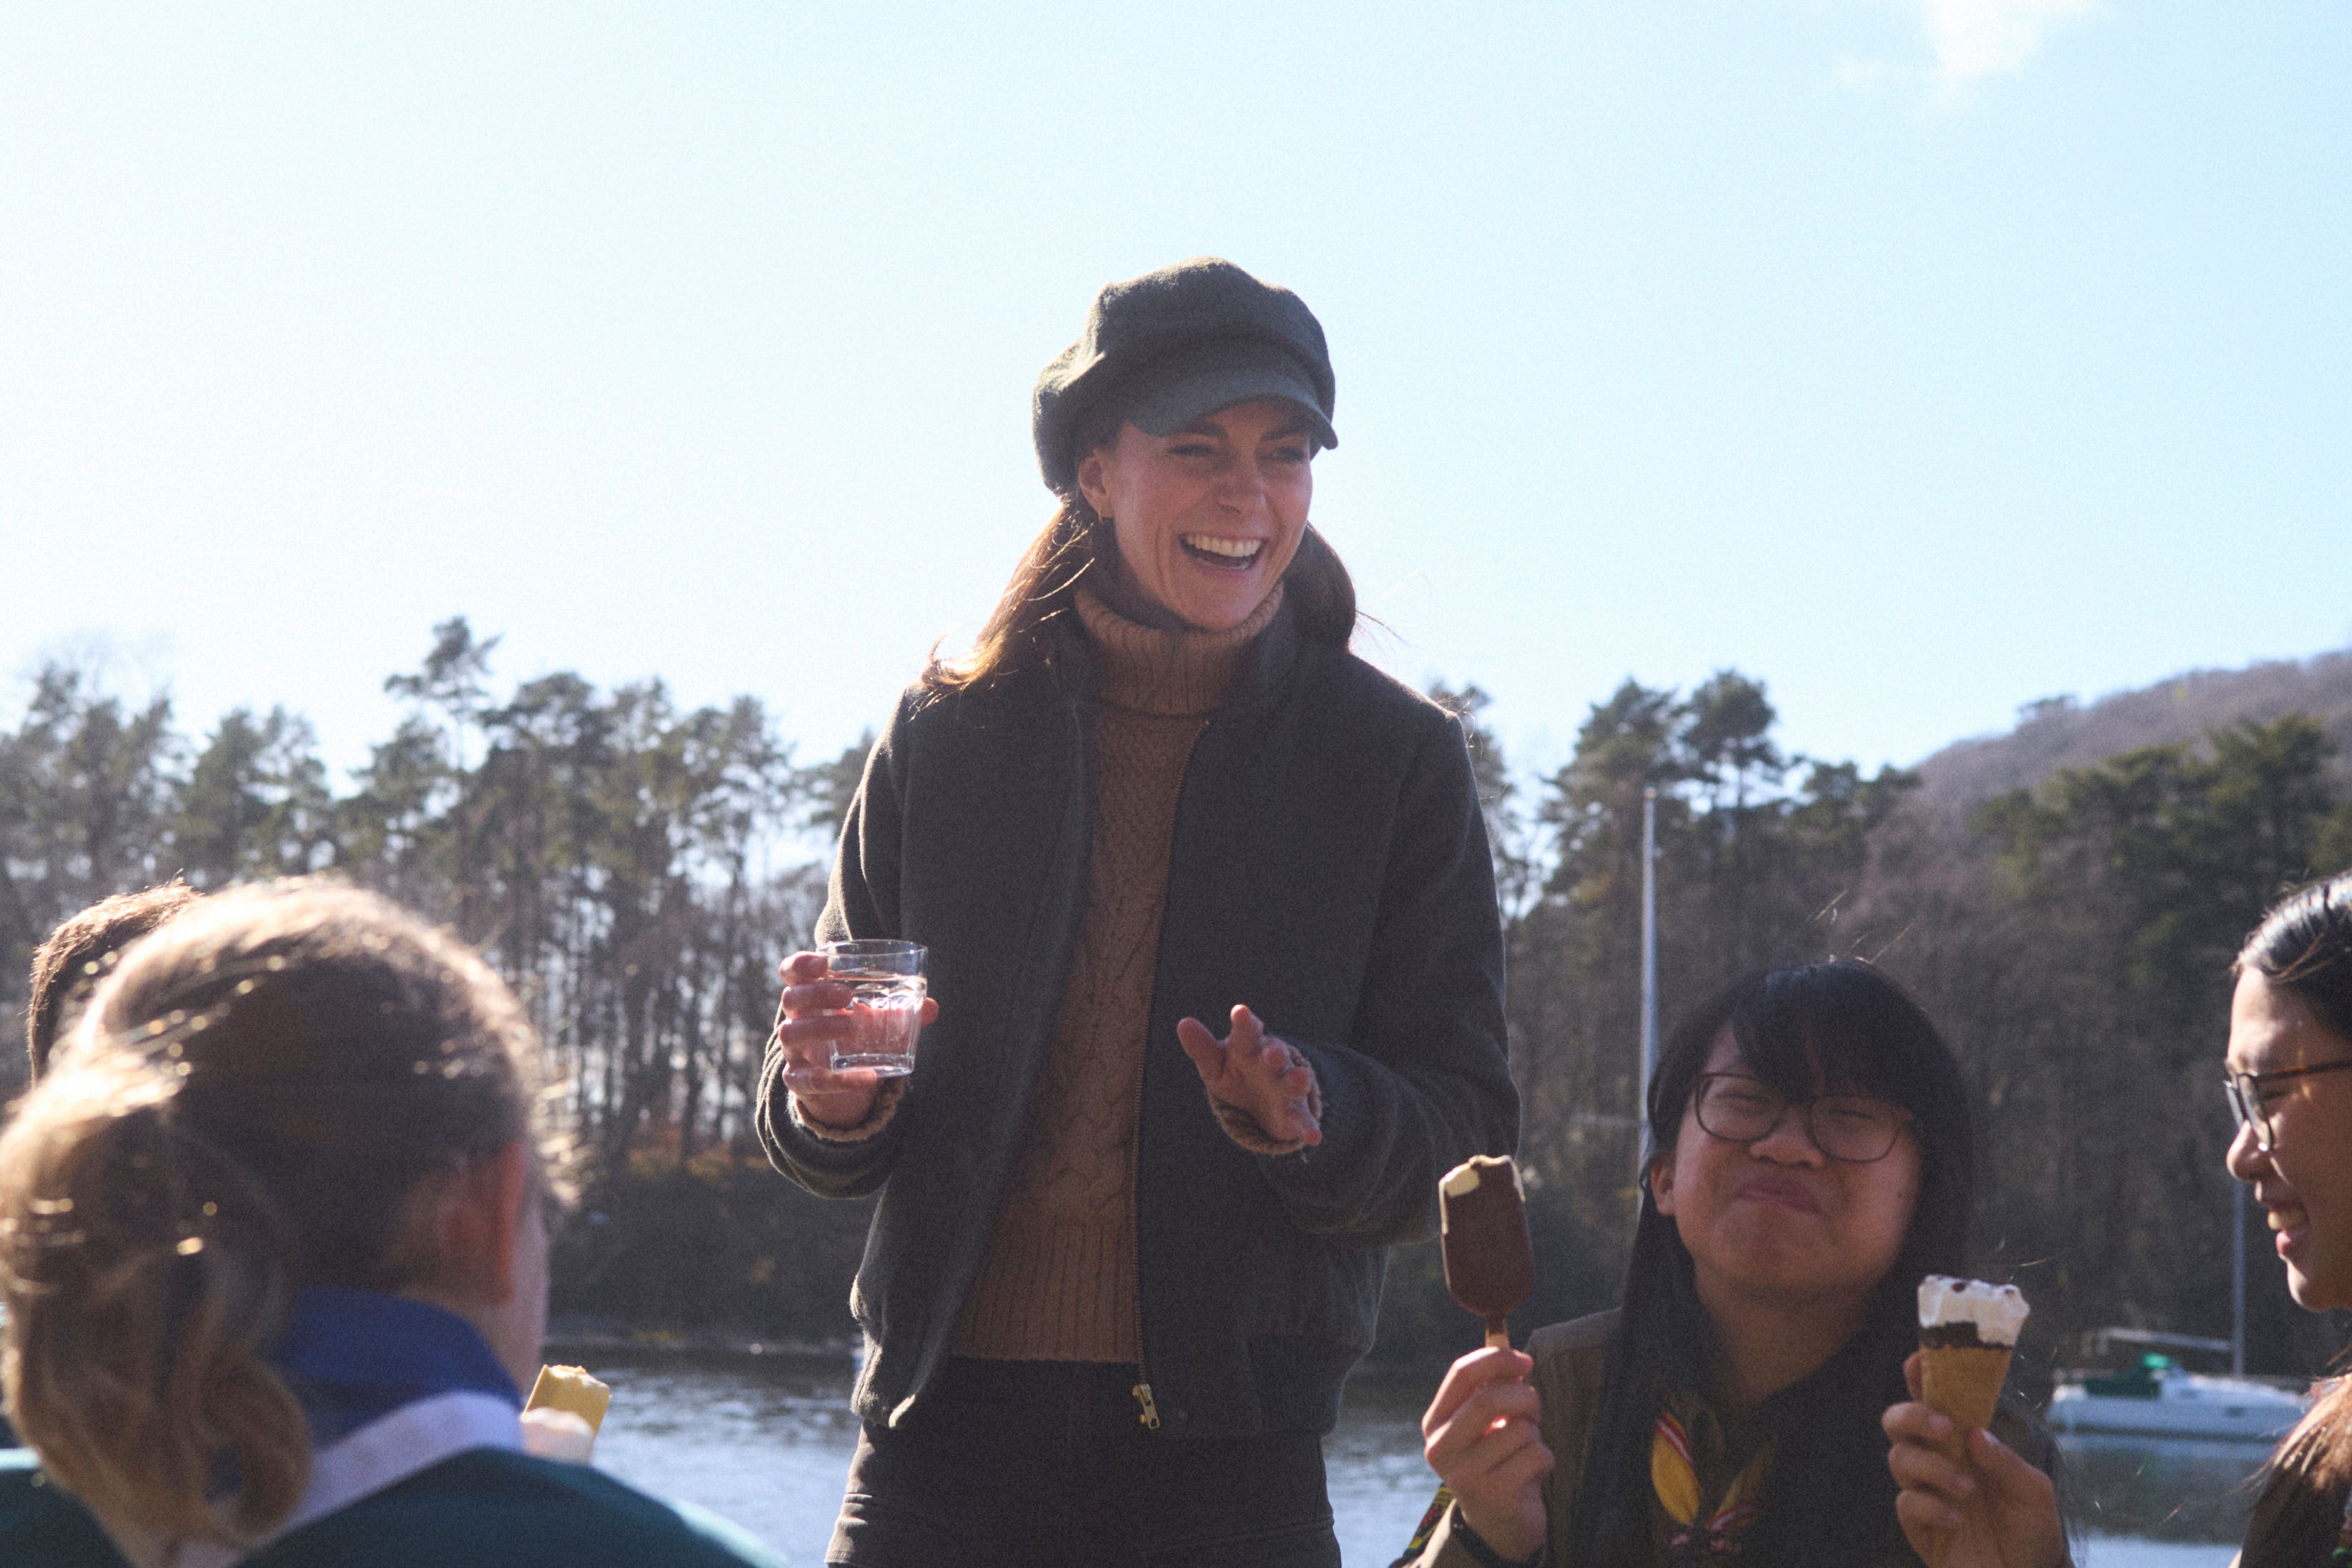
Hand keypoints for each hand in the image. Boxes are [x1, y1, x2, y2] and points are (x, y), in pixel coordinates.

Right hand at [772, 951, 938, 1128]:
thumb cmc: (854, 1037)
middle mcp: (796, 1019)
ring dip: (819, 1028)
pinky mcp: (799, 1080)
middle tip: (845, 995)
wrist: (840, 1082)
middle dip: (816, 994)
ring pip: (790, 1034)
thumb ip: (901, 1012)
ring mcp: (794, 1051)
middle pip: (791, 998)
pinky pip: (809, 1080)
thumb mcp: (876, 1022)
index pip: (792, 972)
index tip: (822, 962)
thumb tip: (932, 1007)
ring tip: (850, 1028)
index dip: (801, 964)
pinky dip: (839, 1080)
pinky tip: (866, 1077)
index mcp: (810, 997)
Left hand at [1175, 1005, 1321, 1146]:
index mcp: (1249, 1047)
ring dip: (1297, 1080)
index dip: (1244, 1023)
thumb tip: (1184, 1024)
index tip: (1239, 1012)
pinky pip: (1302, 1120)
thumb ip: (1201, 1048)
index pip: (1246, 1033)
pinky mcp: (1294, 1114)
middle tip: (1274, 1052)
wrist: (1262, 1099)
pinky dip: (1309, 1127)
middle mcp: (1271, 1063)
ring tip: (1301, 1079)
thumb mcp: (1215, 1064)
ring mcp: (1285, 1087)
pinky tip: (1314, 1136)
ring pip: (1293, 1082)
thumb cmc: (1236, 1072)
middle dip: (1275, 1053)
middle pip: (1275, 1054)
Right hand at [1421, 1347, 1552, 1562]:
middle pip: (1488, 1400)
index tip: (1524, 1360)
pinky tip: (1531, 1474)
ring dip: (1535, 1435)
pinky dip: (1544, 1460)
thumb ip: (1493, 1389)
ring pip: (1518, 1430)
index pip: (1461, 1373)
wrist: (1498, 1524)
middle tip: (1534, 1407)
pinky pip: (1535, 1456)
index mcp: (1435, 1423)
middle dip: (1523, 1397)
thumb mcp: (1488, 1423)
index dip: (1497, 1358)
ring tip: (1525, 1451)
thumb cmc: (1495, 1460)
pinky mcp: (1494, 1496)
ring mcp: (1464, 1475)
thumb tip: (1511, 1353)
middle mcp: (1440, 1449)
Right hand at [1883, 1352, 2064, 1567]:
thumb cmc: (2031, 1529)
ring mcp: (1924, 1490)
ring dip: (1934, 1467)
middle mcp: (1937, 1459)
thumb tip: (1975, 1433)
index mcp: (1963, 1441)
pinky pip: (1906, 1502)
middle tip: (1944, 1427)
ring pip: (1899, 1457)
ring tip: (1967, 1489)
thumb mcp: (2034, 1492)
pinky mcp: (1917, 1524)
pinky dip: (1931, 1506)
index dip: (1921, 1374)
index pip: (1933, 1398)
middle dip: (1913, 1414)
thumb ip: (2007, 1461)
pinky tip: (1957, 1519)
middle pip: (1897, 1419)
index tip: (1920, 1359)